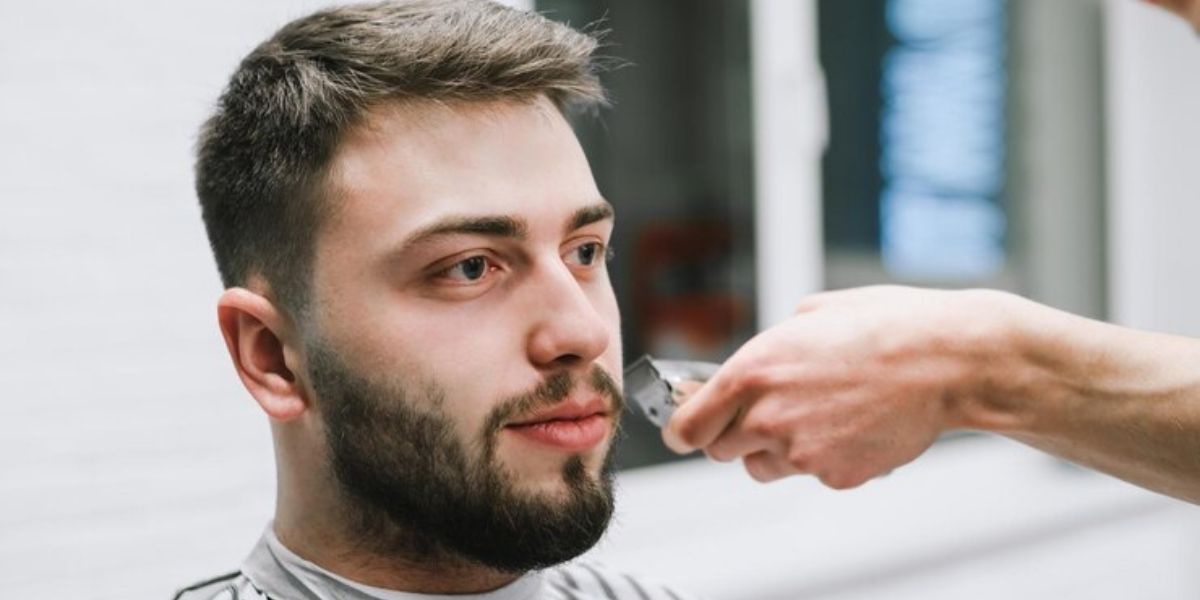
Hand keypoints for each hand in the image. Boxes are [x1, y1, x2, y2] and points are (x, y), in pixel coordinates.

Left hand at [663, 286, 1021, 488]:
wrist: (946, 361)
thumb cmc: (886, 327)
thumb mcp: (810, 315)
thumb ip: (768, 347)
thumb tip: (754, 363)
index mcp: (753, 371)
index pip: (688, 426)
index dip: (684, 430)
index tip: (686, 430)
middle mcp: (769, 416)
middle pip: (720, 450)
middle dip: (733, 434)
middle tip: (762, 413)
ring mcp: (802, 452)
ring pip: (762, 466)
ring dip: (774, 449)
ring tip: (815, 415)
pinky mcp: (835, 475)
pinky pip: (809, 473)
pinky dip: (822, 456)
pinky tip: (850, 425)